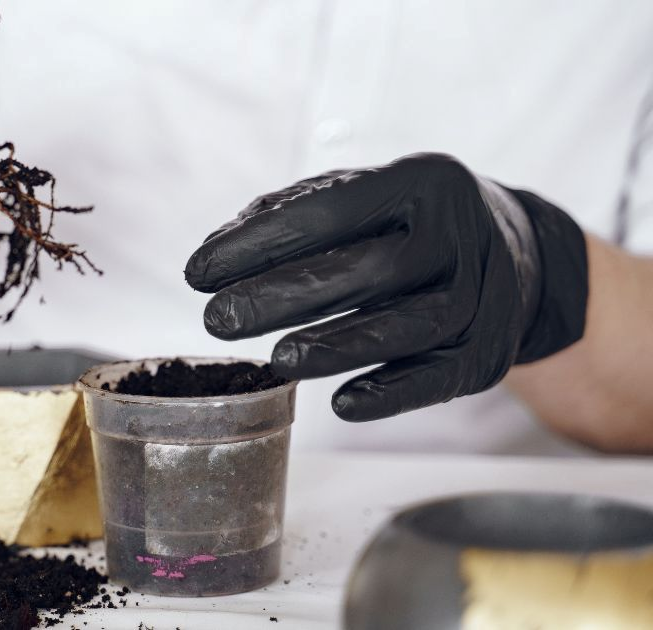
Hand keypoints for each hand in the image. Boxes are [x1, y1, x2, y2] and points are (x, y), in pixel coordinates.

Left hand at [185, 153, 587, 420]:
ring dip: (338, 346)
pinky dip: (393, 394)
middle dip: (285, 295)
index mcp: (420, 182)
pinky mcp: (491, 354)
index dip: (260, 243)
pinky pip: (441, 378)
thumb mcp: (361, 198)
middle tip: (217, 320)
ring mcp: (485, 295)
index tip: (197, 273)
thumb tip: (215, 247)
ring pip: (410, 325)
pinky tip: (342, 404)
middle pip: (371, 269)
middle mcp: (460, 234)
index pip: (331, 211)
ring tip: (275, 361)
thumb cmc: (409, 224)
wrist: (518, 254)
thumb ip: (288, 214)